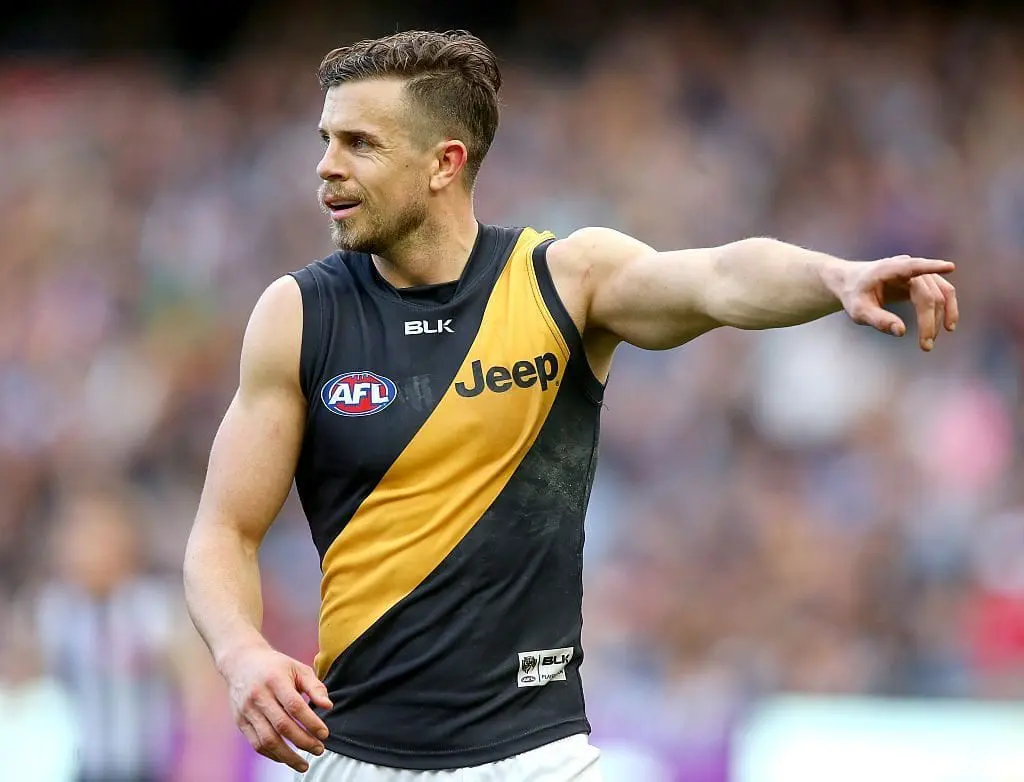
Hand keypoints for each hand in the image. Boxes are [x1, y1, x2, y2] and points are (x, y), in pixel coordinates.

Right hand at [221, 643, 333, 772]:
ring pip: (267, 740)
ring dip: (287, 756)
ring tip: (304, 764)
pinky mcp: (240, 721)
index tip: (325, 734)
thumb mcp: (298, 668)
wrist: (241, 662)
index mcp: (275, 680)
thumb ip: (314, 686)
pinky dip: (272, 755)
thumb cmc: (275, 666)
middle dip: (303, 742)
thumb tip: (328, 706)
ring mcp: (247, 710)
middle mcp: (259, 696)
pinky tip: (286, 758)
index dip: (311, 723)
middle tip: (319, 750)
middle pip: (282, 725)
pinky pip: (256, 744)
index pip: (295, 706)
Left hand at [839, 255, 958, 350]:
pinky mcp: (923, 281)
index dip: (932, 267)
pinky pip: (942, 292)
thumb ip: (878, 320)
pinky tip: (948, 325)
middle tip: (926, 346)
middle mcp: (907, 267)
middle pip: (928, 293)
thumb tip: (901, 331)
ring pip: (941, 292)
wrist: (852, 283)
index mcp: (889, 269)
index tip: (950, 267)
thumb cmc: (854, 295)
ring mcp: (918, 272)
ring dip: (943, 316)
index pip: (913, 267)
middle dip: (930, 321)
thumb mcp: (858, 310)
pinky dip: (947, 308)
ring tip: (932, 340)